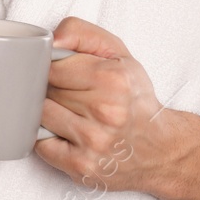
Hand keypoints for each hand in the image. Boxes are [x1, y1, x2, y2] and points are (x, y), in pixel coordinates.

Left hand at [35, 17, 181, 194]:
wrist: (159, 149)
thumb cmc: (134, 98)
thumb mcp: (117, 53)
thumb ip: (81, 33)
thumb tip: (49, 40)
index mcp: (114, 79)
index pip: (52, 66)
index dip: (53, 68)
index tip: (65, 74)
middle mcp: (105, 111)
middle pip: (46, 91)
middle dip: (53, 90)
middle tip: (73, 95)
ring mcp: (93, 142)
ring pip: (40, 116)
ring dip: (49, 114)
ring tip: (72, 114)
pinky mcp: (81, 166)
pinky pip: (41, 145)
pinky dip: (48, 139)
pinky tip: (68, 135)